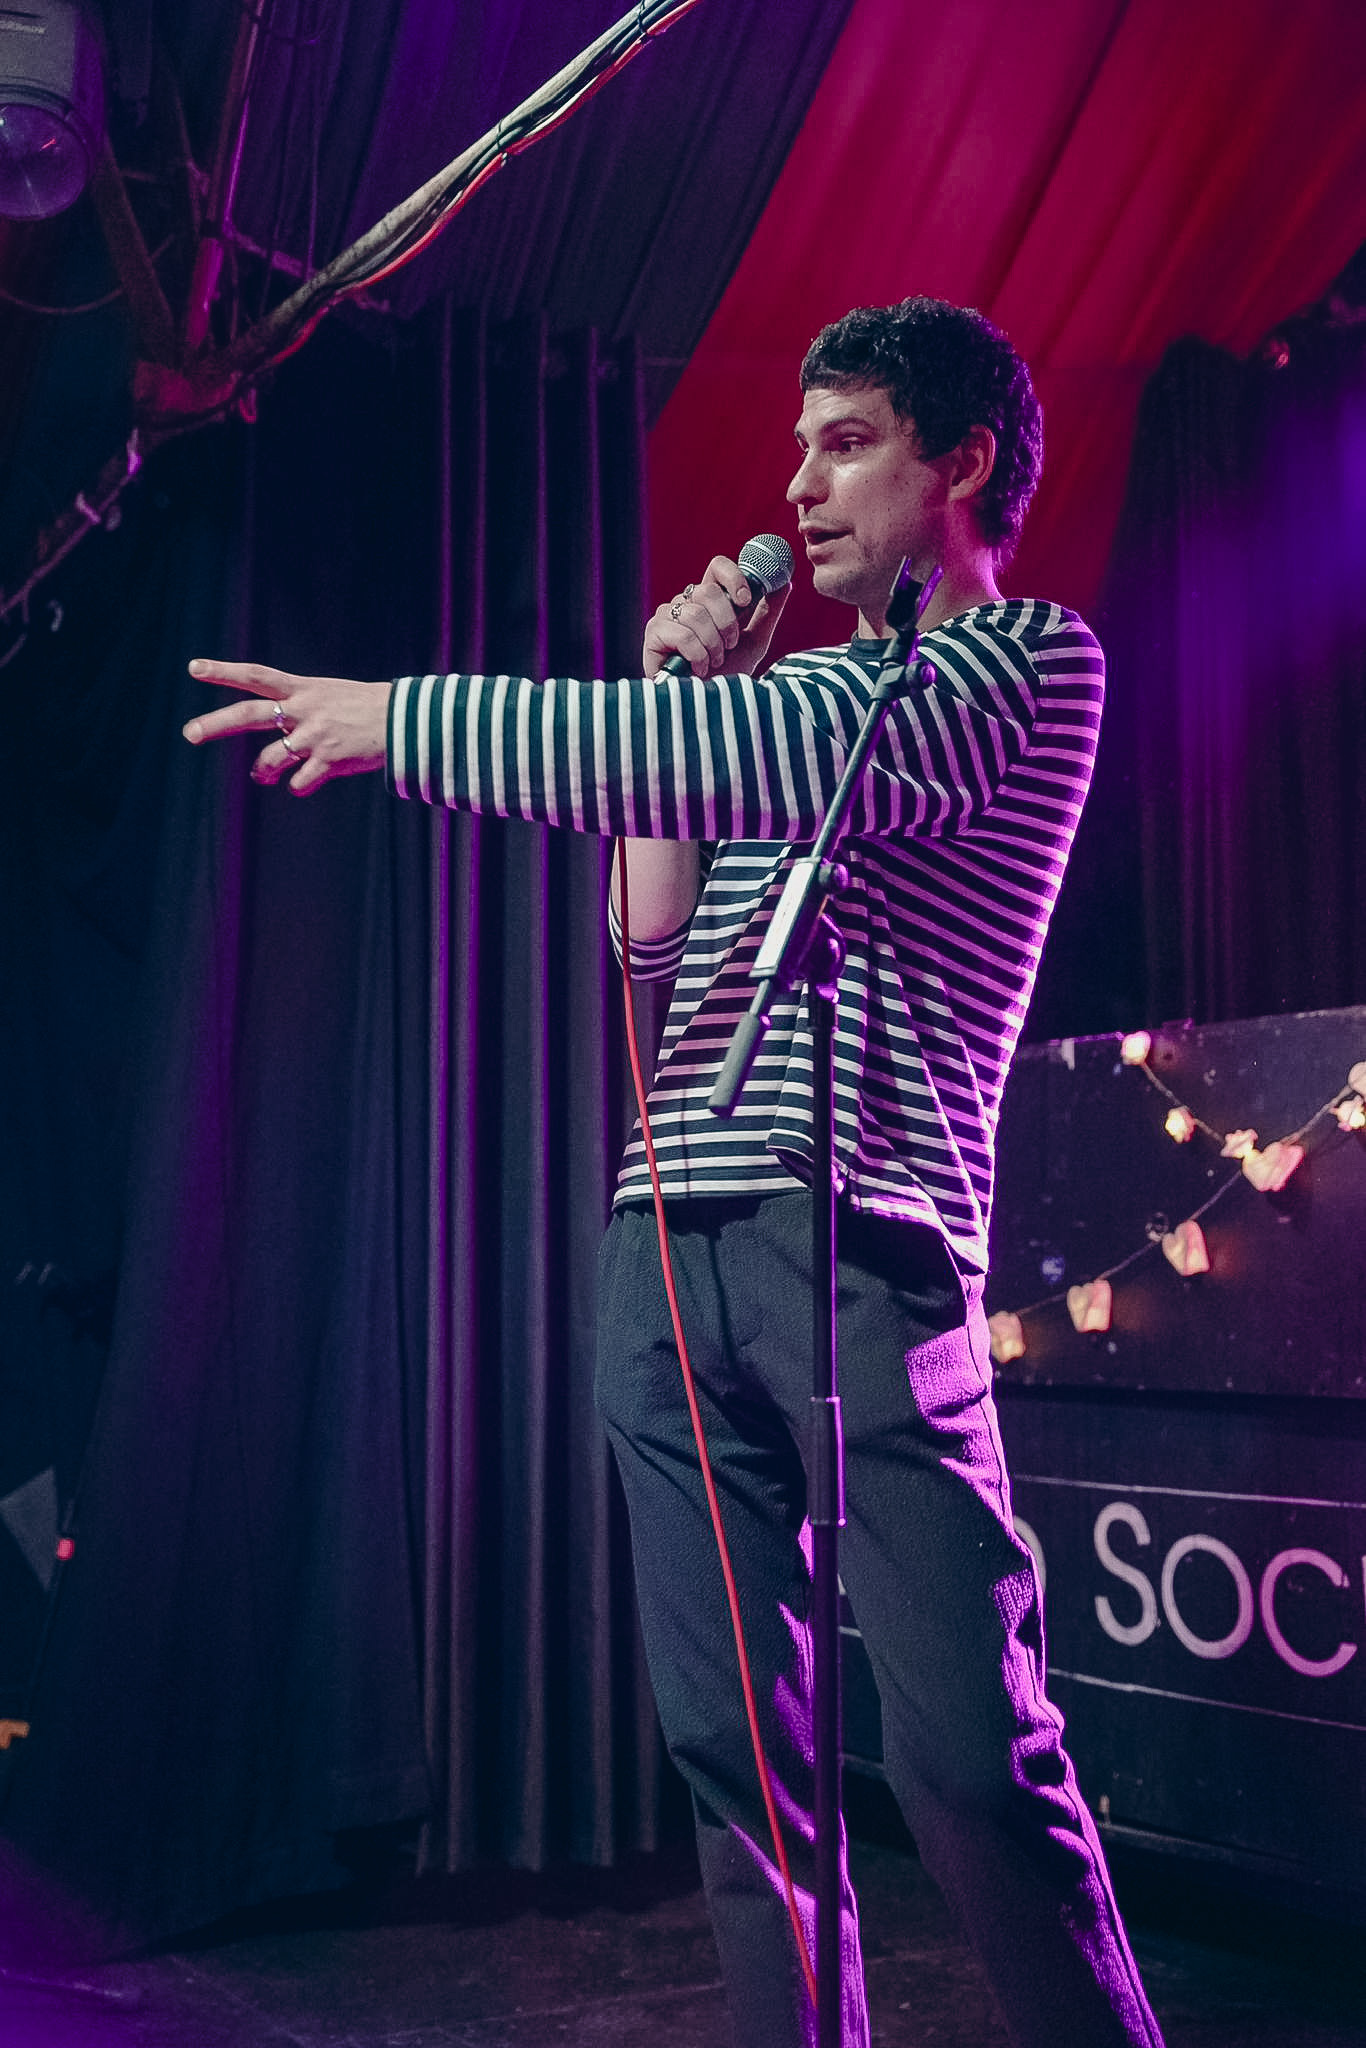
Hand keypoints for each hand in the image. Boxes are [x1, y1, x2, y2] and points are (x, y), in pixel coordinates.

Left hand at [181, 660, 392, 793]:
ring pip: (270, 759)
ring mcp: (315, 736)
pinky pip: (300, 784)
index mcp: (302, 689)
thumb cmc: (364, 708)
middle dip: (216, 725)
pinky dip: (299, 787)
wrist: (404, 721)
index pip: (256, 676)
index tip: (194, 667)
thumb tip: (274, 729)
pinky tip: (305, 783)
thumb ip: (297, 705)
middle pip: (249, 716)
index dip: (224, 672)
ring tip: (263, 776)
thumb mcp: (327, 694)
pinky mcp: (330, 761)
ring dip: (262, 771)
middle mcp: (304, 710)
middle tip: (190, 734)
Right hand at [643, 554, 789, 678]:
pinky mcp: (654, 634)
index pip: (717, 567)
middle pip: (708, 591)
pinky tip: (698, 670)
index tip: (745, 600)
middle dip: (726, 624)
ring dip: (713, 645)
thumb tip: (784, 583)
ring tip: (713, 662)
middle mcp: (686, 603)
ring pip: (697, 614)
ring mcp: (667, 617)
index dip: (733, 577)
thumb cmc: (726, 676)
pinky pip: (683, 634)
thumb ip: (767, 613)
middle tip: (728, 646)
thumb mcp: (754, 642)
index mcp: (708, 600)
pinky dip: (698, 656)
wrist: (708, 709)